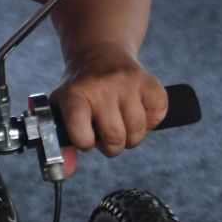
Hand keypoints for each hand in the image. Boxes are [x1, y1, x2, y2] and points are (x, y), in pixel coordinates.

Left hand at [50, 45, 167, 175]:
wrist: (99, 52)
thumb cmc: (80, 88)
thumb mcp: (63, 107)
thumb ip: (63, 139)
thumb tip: (66, 170)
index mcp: (75, 94)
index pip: (80, 132)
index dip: (85, 143)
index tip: (86, 138)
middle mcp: (101, 87)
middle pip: (115, 137)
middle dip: (112, 146)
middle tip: (107, 136)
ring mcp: (127, 82)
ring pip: (137, 130)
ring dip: (132, 137)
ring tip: (122, 126)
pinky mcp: (149, 81)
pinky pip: (159, 114)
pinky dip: (152, 121)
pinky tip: (138, 112)